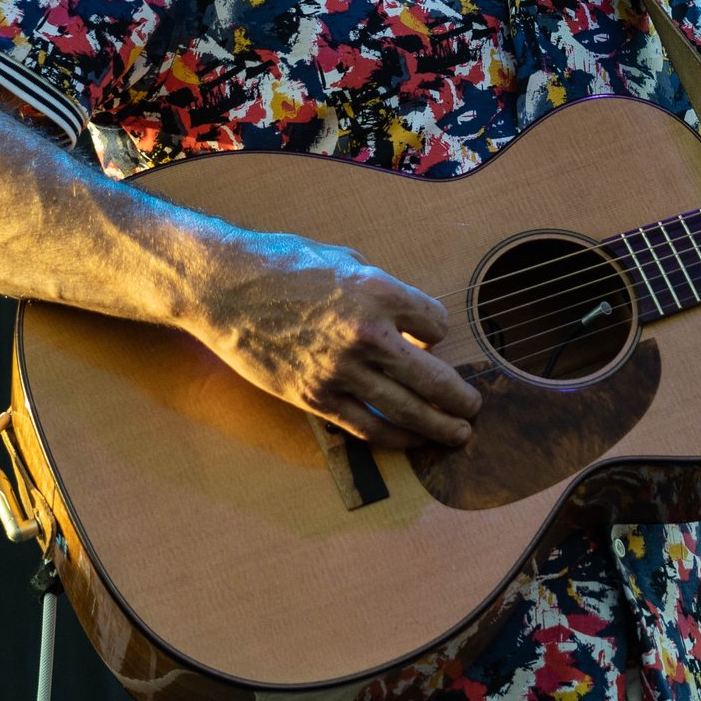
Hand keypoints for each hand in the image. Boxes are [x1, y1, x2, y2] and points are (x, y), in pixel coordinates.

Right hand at [188, 232, 480, 449]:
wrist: (227, 289)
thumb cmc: (283, 265)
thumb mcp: (344, 259)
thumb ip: (381, 291)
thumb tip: (407, 319)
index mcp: (379, 292)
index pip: (437, 324)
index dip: (438, 332)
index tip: (432, 336)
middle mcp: (367, 334)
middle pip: (434, 379)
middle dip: (461, 398)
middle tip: (473, 407)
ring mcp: (341, 371)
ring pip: (407, 411)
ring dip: (439, 427)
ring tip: (458, 433)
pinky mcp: (317, 397)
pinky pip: (368, 427)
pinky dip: (396, 439)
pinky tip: (411, 441)